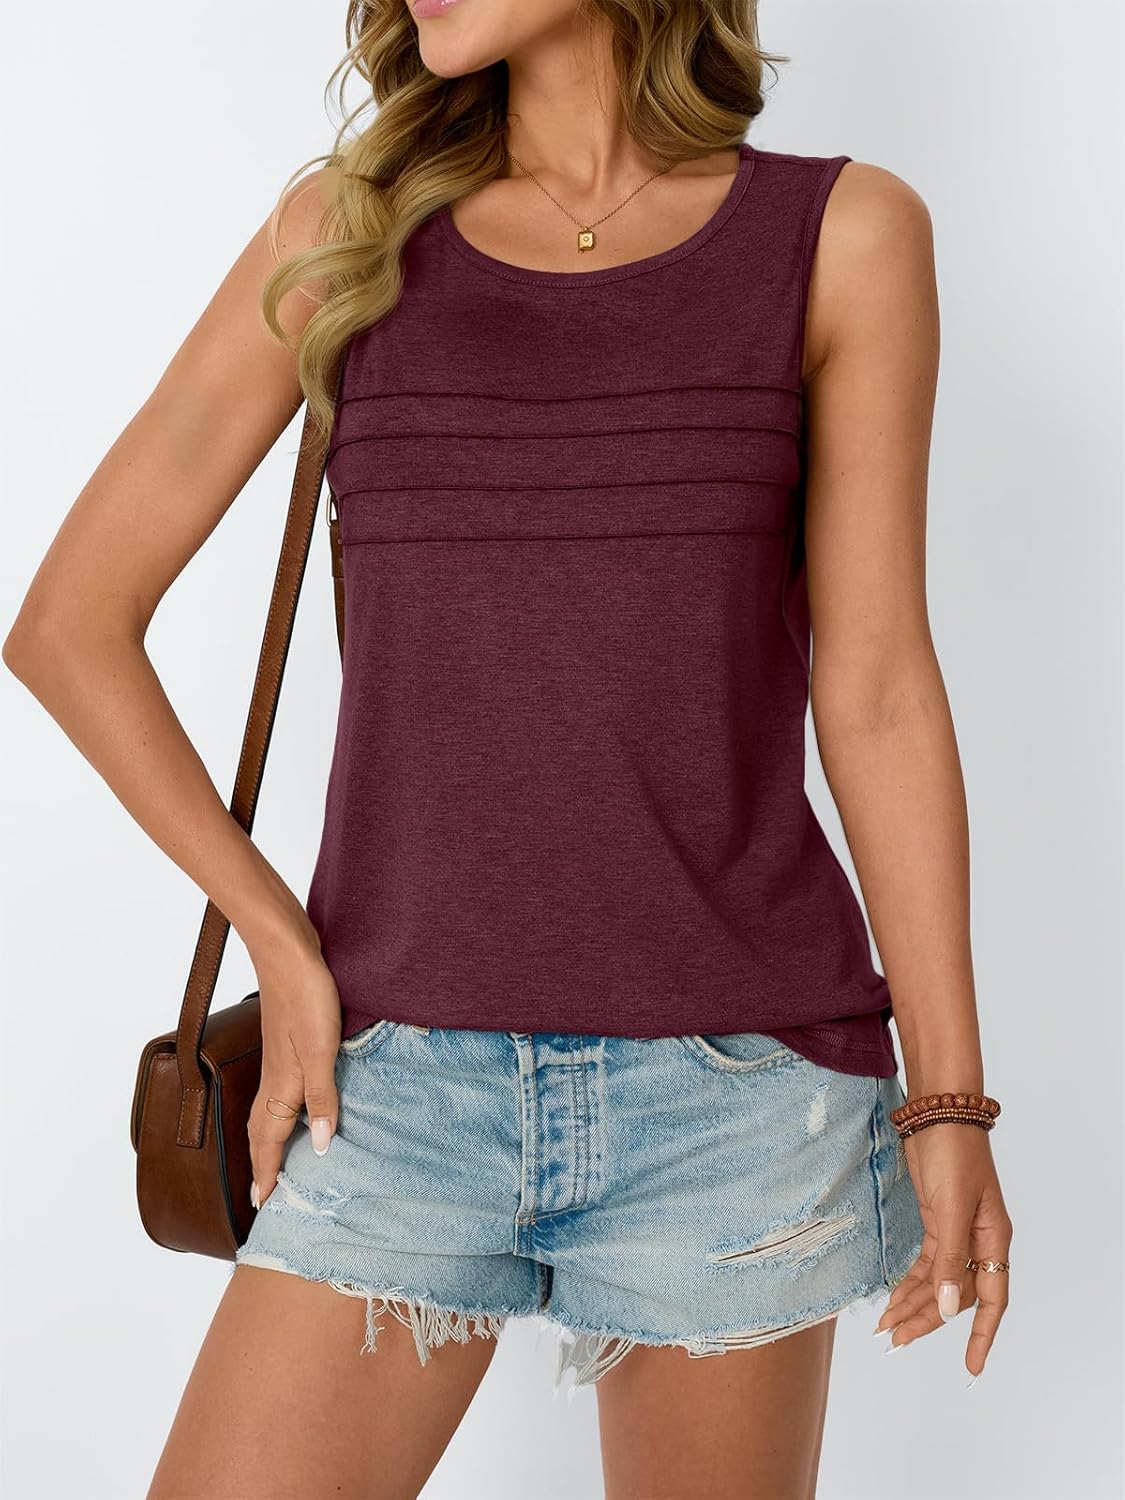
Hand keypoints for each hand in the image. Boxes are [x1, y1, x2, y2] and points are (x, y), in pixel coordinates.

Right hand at [245, 945, 343, 1211]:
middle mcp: (275, 1080)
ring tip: (271, 1162)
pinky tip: (291, 1108)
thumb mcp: (322, 1051)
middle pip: (263, 1133)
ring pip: (267, 1114)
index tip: (263, 1206)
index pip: (271, 1142)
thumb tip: (321, 1147)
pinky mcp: (287, 1045)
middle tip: (263, 1196)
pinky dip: (278, 1114)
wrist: (288, 953)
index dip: (268, 1174)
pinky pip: (276, 1094)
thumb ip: (323, 1098)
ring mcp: (278, 1062)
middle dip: (262, 1166)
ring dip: (267, 1141)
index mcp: (282, 1087)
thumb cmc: (307, 999)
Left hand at [874, 1123, 1012, 1379]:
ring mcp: (956, 1230)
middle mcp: (978, 1240)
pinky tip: (894, 1297)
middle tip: (897, 1341)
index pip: (992, 1300)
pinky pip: (926, 1262)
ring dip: (914, 1303)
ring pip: (937, 1281)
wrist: (938, 1112)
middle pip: (956, 1294)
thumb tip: (950, 1307)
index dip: (981, 1335)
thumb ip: (950, 1258)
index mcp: (992, 1239)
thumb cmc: (953, 1152)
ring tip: (888, 1327)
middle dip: (928, 1320)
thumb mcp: (951, 1206)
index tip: (972, 1367)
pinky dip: (911, 1280)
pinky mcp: (936, 1219)